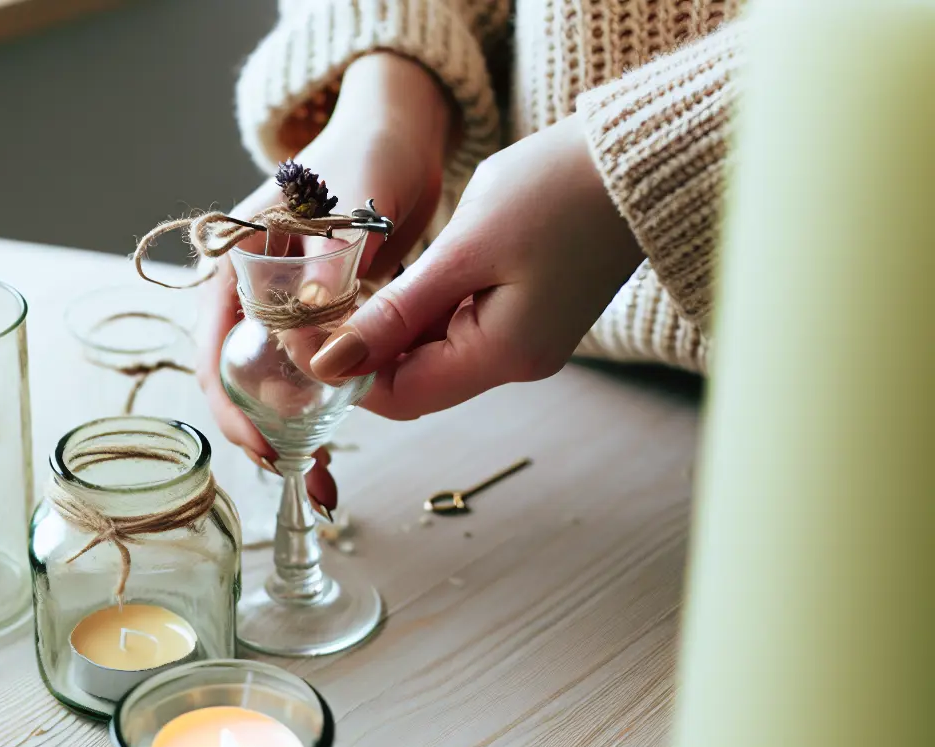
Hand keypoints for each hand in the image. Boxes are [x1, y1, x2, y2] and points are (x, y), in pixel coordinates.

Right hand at [198, 53, 452, 510]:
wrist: (402, 132)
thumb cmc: (367, 156)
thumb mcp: (348, 210)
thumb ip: (328, 270)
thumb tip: (312, 336)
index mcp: (234, 264)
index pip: (215, 347)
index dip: (233, 402)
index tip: (264, 441)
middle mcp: (251, 292)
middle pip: (240, 375)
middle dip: (262, 429)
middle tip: (294, 469)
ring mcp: (285, 308)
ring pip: (276, 381)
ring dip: (294, 428)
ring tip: (319, 475)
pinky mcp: (322, 318)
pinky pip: (314, 372)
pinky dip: (325, 408)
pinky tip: (339, 447)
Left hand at [305, 114, 644, 418]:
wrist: (638, 158)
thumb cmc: (556, 192)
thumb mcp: (462, 250)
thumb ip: (394, 314)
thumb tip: (331, 366)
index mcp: (503, 356)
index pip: (398, 396)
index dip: (344, 374)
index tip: (300, 335)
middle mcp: (516, 362)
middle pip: (413, 381)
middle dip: (360, 353)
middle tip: (312, 309)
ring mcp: (524, 340)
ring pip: (430, 354)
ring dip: (386, 330)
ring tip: (345, 290)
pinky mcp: (526, 314)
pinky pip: (456, 328)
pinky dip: (418, 311)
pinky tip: (392, 280)